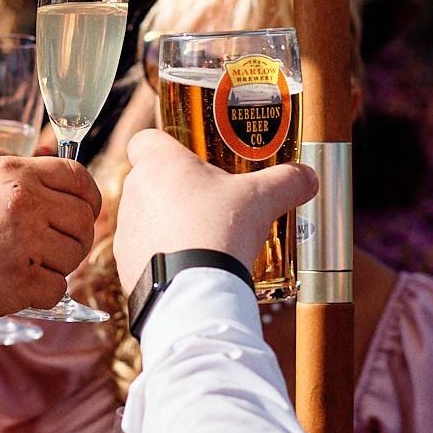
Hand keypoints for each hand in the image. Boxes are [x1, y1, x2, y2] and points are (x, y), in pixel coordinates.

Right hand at [0, 155, 101, 330]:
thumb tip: (65, 192)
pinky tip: (17, 288)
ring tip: (26, 267)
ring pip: (74, 256)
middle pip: (83, 219)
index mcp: (13, 172)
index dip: (89, 197)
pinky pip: (58, 289)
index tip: (86, 211)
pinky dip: (42, 294)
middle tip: (54, 250)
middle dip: (76, 237)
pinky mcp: (21, 281)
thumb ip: (19, 182)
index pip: (77, 176)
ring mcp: (24, 242)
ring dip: (57, 267)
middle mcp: (23, 202)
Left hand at [113, 130, 317, 293]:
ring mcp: (125, 232)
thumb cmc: (220, 231)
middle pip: (150, 182)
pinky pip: (143, 255)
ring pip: (145, 219)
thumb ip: (286, 181)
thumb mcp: (262, 200)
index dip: (163, 146)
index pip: (144, 140)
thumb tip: (308, 177)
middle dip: (176, 190)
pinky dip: (162, 258)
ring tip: (202, 239)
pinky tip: (190, 268)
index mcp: (158, 165)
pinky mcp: (125, 266)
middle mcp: (134, 194)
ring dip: (168, 225)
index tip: (186, 158)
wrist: (196, 292)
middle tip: (209, 203)